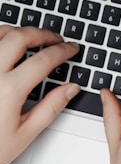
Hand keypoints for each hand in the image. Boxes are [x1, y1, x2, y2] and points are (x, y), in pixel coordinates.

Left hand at [0, 25, 79, 163]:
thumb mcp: (25, 133)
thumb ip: (50, 107)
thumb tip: (70, 90)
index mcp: (9, 90)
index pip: (43, 60)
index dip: (62, 51)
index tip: (71, 49)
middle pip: (19, 37)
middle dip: (42, 34)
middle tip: (55, 38)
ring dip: (18, 31)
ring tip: (31, 37)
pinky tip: (6, 44)